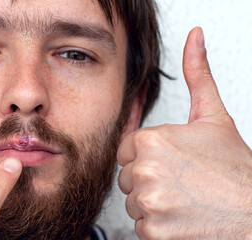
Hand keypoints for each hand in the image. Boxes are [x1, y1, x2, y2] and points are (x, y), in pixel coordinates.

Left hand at [118, 27, 251, 238]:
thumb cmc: (234, 169)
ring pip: (133, 201)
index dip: (145, 157)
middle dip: (147, 179)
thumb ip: (198, 75)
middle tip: (179, 181)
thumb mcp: (213, 116)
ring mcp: (149, 201)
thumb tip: (194, 38)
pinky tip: (181, 215)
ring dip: (152, 202)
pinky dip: (157, 225)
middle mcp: (145, 170)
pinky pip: (141, 225)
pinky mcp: (153, 230)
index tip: (168, 162)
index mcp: (152, 141)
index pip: (126, 150)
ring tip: (182, 198)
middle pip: (127, 176)